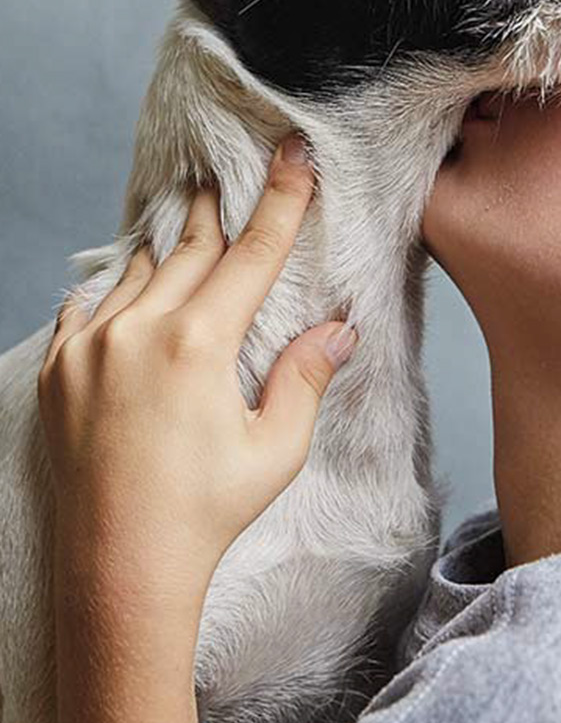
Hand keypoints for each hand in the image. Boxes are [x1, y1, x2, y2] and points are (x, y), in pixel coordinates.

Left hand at [37, 134, 357, 602]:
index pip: (252, 254)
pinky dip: (116, 285)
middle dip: (220, 210)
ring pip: (139, 270)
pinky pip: (88, 304)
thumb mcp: (276, 448)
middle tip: (234, 175)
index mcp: (199, 345)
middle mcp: (139, 332)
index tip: (293, 156)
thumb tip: (339, 328)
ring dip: (169, 243)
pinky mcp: (59, 371)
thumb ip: (305, 377)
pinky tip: (129, 281)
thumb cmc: (205, 512)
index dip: (281, 201)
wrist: (119, 566)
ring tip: (187, 218)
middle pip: (192, 248)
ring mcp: (90, 348)